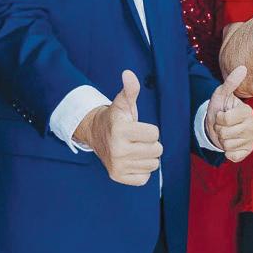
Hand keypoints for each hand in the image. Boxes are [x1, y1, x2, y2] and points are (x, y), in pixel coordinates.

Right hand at [78, 70, 162, 186]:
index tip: (137, 128)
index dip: (150, 129)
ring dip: (147, 156)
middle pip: (157, 150)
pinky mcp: (118, 177)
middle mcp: (117, 150)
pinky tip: (132, 160)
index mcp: (120, 131)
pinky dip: (142, 170)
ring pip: (153, 164)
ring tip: (134, 148)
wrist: (95, 134)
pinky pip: (145, 178)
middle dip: (150, 143)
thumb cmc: (115, 118)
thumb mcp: (123, 103)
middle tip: (136, 139)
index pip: (155, 133)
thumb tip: (129, 74)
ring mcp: (117, 165)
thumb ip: (130, 89)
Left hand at [205, 64, 252, 162]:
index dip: (218, 118)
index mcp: (247, 112)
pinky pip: (233, 156)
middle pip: (225, 133)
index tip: (222, 114)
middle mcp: (252, 126)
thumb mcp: (221, 94)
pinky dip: (227, 153)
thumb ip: (231, 83)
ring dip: (222, 140)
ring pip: (227, 145)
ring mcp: (250, 139)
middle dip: (219, 130)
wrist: (218, 126)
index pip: (225, 119)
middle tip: (223, 126)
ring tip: (226, 133)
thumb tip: (242, 68)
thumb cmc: (220, 109)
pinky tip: (230, 145)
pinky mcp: (247, 151)